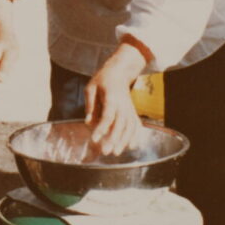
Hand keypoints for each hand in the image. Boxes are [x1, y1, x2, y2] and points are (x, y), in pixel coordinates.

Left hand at [85, 41, 149, 155]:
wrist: (119, 72)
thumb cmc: (102, 80)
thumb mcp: (91, 88)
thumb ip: (90, 105)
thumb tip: (88, 122)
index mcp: (111, 97)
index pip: (107, 116)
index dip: (101, 128)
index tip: (94, 139)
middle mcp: (123, 104)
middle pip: (120, 124)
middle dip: (114, 139)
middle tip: (106, 152)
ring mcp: (129, 108)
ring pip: (130, 126)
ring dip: (124, 140)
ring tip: (116, 152)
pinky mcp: (132, 111)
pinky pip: (136, 124)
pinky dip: (135, 135)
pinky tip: (132, 146)